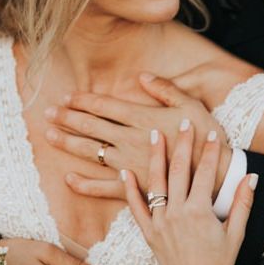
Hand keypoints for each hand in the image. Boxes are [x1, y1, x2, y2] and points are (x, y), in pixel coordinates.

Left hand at [45, 72, 228, 199]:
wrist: (216, 177)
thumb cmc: (205, 139)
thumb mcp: (191, 105)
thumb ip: (165, 89)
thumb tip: (141, 76)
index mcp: (142, 119)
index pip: (105, 107)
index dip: (84, 101)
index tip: (67, 97)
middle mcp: (130, 141)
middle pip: (92, 126)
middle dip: (68, 117)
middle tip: (48, 112)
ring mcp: (129, 165)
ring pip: (91, 152)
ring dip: (68, 143)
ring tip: (50, 135)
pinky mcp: (133, 187)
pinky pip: (102, 187)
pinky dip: (84, 185)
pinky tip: (68, 178)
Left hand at [121, 120, 256, 264]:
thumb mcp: (236, 234)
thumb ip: (242, 203)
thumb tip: (251, 176)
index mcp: (199, 212)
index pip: (205, 173)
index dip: (210, 151)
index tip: (212, 133)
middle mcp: (177, 214)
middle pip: (179, 170)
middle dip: (182, 144)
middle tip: (184, 123)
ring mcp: (160, 223)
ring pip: (155, 183)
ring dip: (155, 157)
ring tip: (154, 134)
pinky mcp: (149, 234)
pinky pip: (135, 208)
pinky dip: (129, 190)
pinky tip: (124, 171)